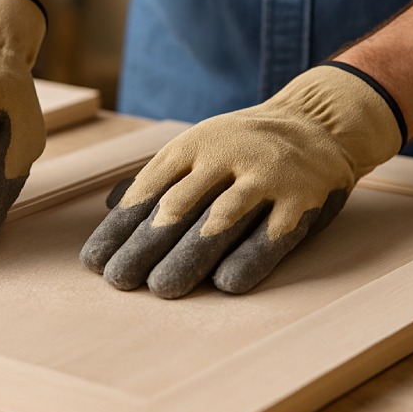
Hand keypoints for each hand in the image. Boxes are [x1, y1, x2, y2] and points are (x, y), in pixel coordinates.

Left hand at [80, 63, 404, 297]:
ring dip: (189, 257)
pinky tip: (225, 284)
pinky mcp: (300, 199)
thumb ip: (161, 181)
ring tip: (162, 287)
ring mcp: (265, 176)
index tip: (95, 262)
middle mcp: (226, 155)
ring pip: (220, 221)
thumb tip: (114, 215)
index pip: (148, 189)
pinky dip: (248, 259)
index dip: (120, 228)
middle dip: (145, 247)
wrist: (317, 123)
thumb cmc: (242, 148)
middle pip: (178, 207)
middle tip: (119, 280)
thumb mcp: (199, 149)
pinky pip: (272, 234)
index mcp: (193, 145)